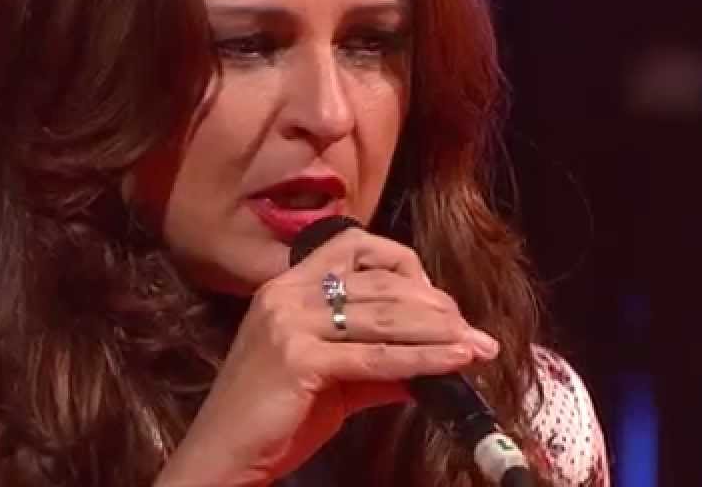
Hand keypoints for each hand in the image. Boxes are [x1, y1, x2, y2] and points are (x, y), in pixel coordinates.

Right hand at [155, 227, 500, 485]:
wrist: (223, 456)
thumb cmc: (273, 419)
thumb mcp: (329, 379)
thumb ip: (375, 363)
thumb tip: (435, 360)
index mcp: (287, 285)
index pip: (353, 246)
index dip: (403, 265)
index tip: (437, 299)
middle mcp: (286, 293)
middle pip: (378, 283)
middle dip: (435, 306)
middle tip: (474, 330)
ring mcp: (289, 323)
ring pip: (382, 316)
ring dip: (439, 331)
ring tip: (477, 346)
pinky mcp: (297, 358)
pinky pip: (375, 356)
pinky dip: (422, 359)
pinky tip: (454, 362)